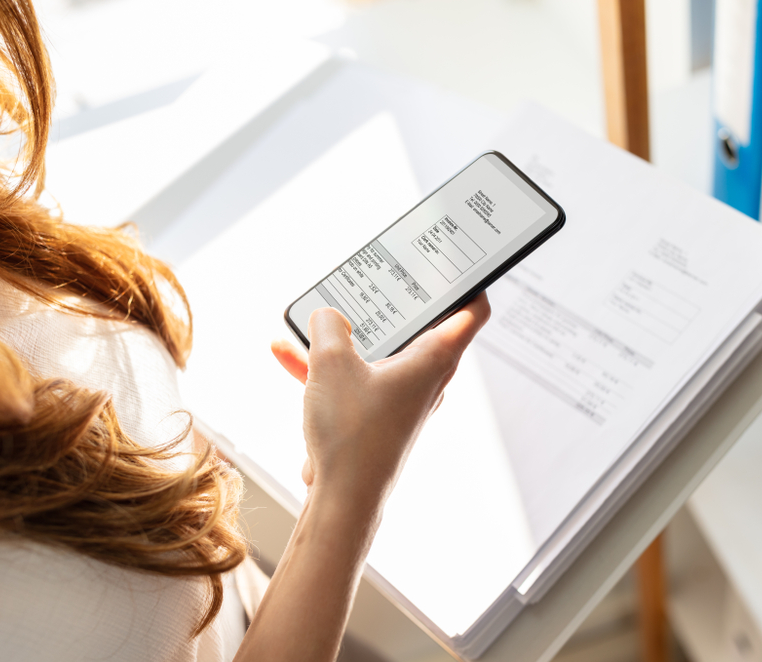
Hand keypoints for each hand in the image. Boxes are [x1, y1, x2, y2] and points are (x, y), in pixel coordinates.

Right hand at [271, 294, 489, 511]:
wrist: (344, 499)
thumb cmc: (352, 434)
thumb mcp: (331, 362)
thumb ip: (327, 326)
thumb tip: (326, 316)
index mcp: (435, 357)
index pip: (472, 309)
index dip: (468, 281)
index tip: (456, 261)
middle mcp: (428, 377)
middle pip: (422, 325)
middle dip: (394, 300)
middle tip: (380, 275)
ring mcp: (405, 398)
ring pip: (380, 353)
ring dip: (347, 337)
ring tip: (314, 318)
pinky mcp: (381, 417)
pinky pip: (358, 379)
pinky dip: (331, 368)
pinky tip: (288, 355)